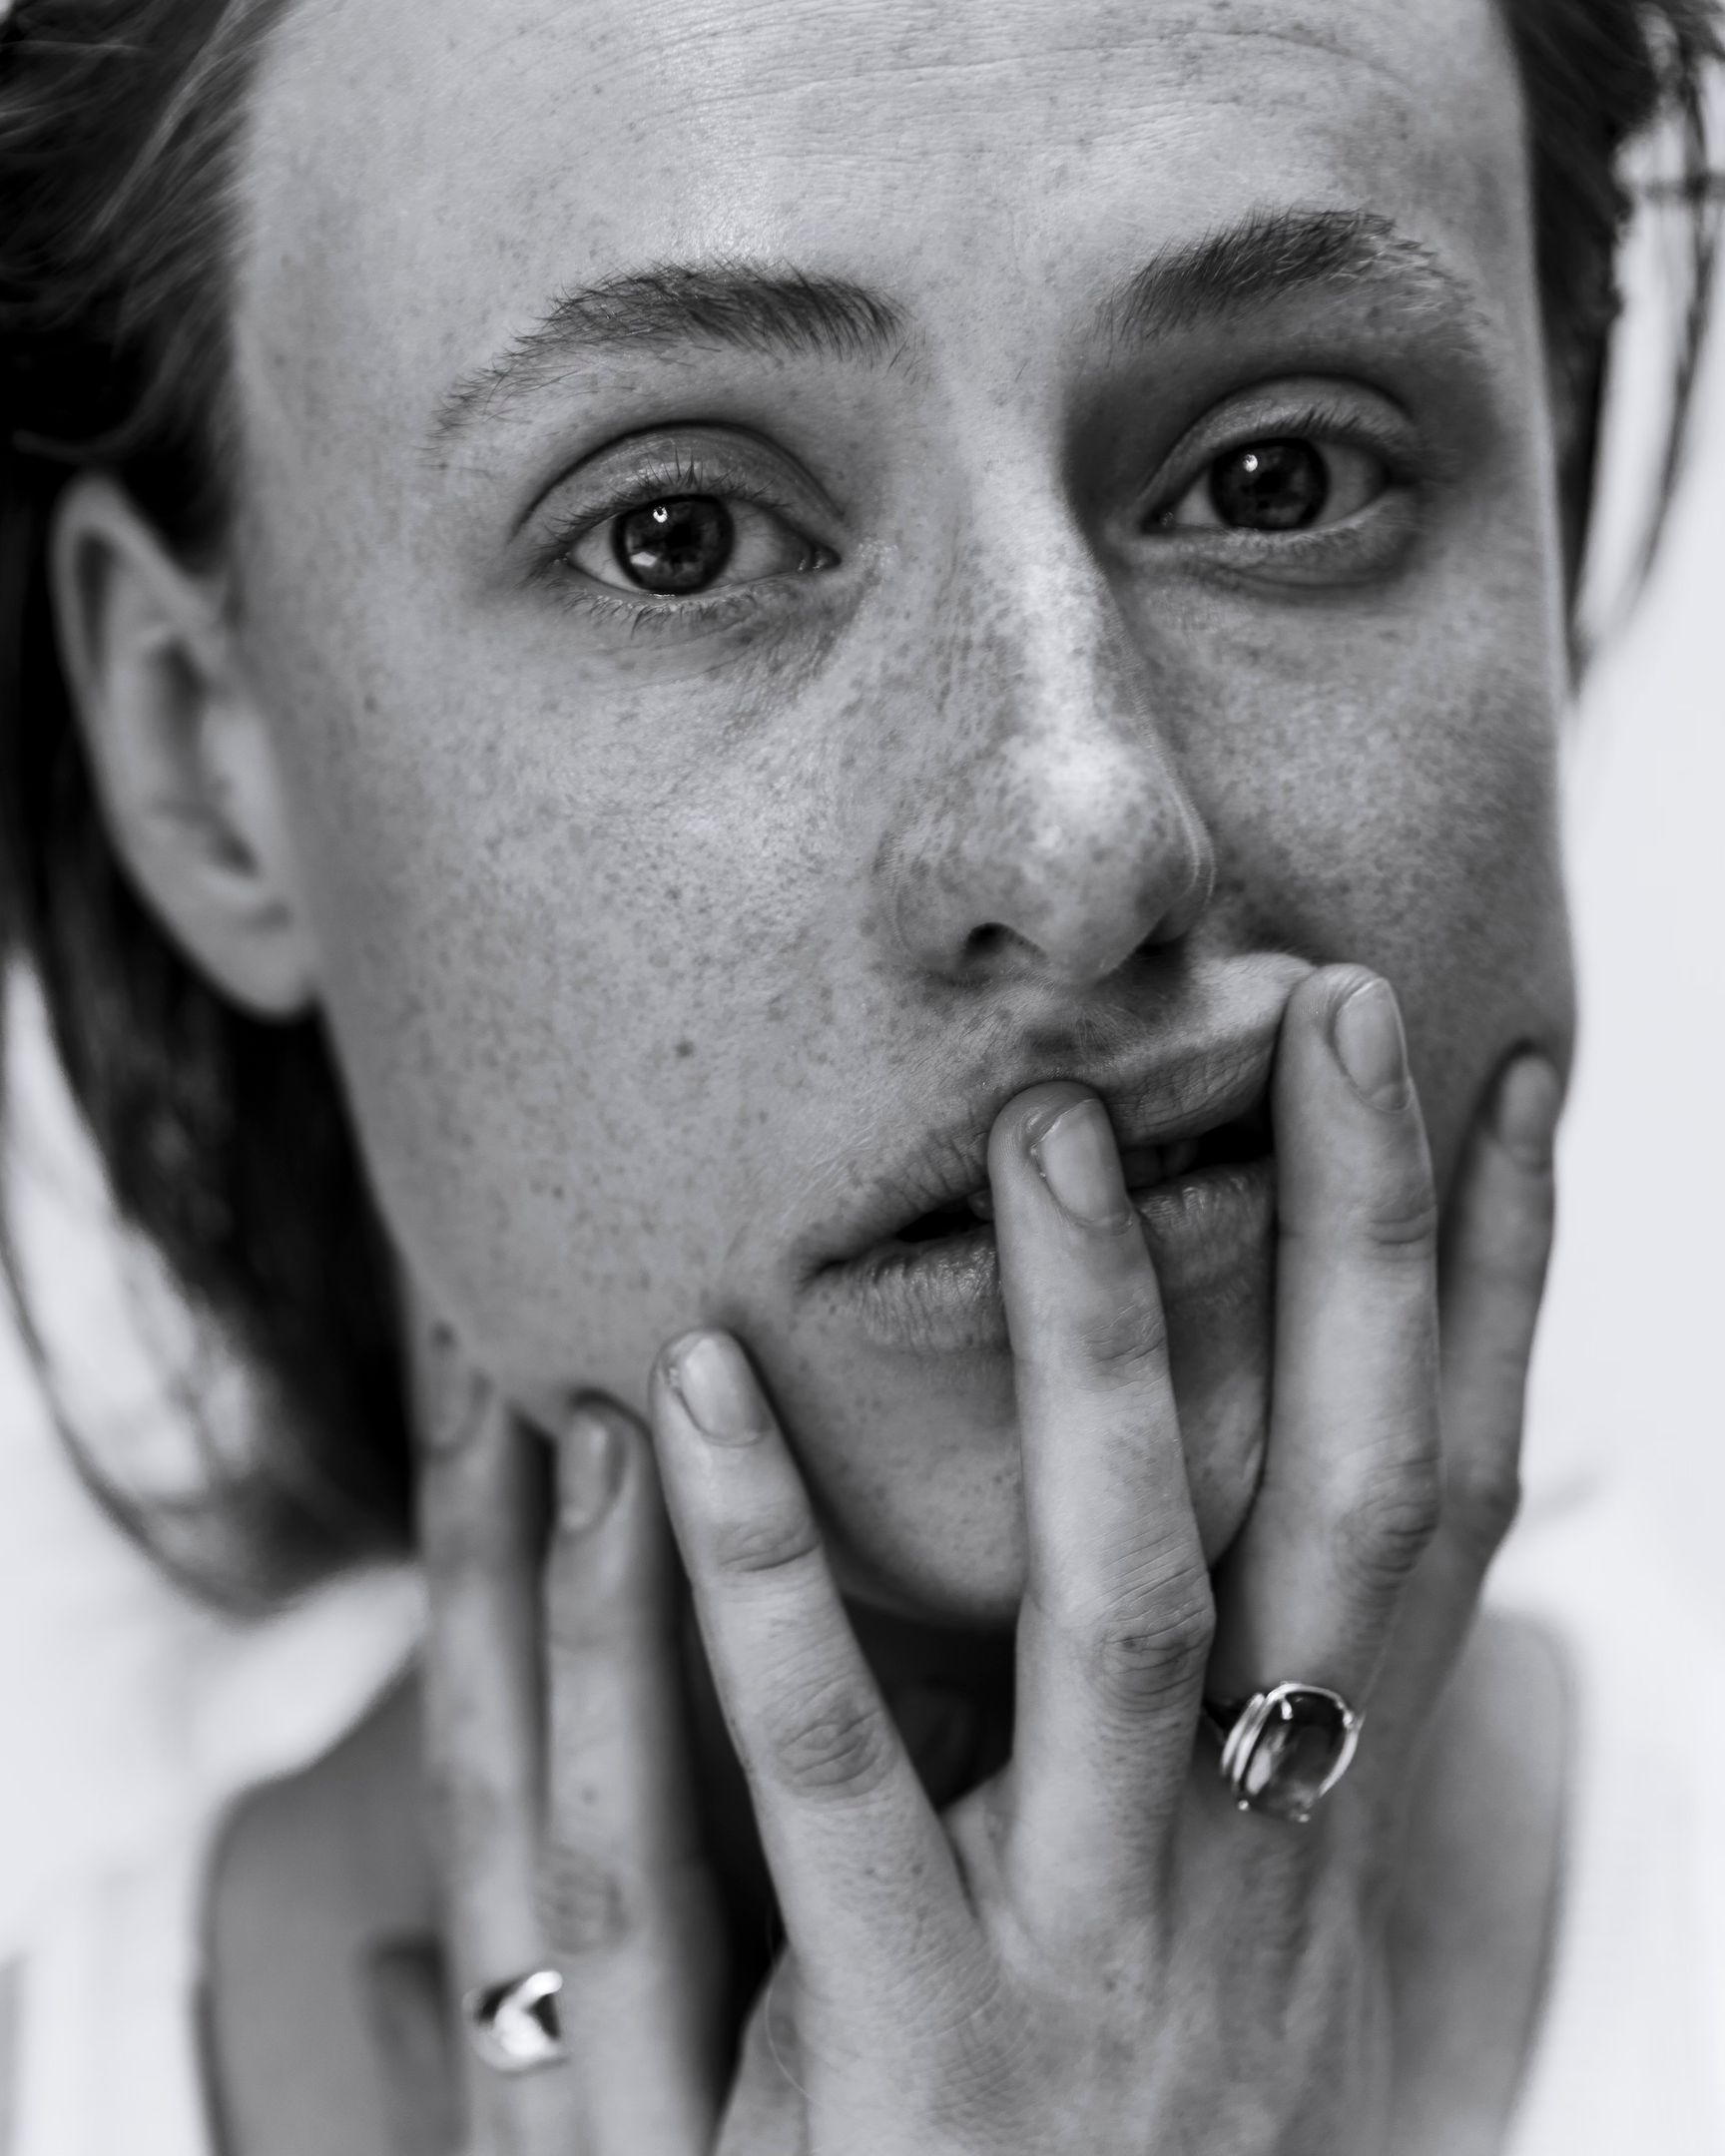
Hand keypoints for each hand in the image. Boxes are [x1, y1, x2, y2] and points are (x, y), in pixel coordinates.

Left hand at [416, 964, 1558, 2153]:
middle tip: (1341, 1011)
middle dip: (1362, 1250)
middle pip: (1345, 1509)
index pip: (1442, 1505)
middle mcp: (1258, 1866)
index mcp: (1321, 1818)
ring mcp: (1101, 1956)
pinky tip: (688, 1388)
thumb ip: (1326, 1797)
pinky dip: (759, 1566)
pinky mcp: (916, 2056)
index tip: (1513, 1077)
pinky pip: (823, 1770)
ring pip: (1125, 1603)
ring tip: (1050, 1133)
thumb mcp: (1252, 1968)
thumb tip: (1445, 1643)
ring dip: (1099, 1358)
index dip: (1500, 1287)